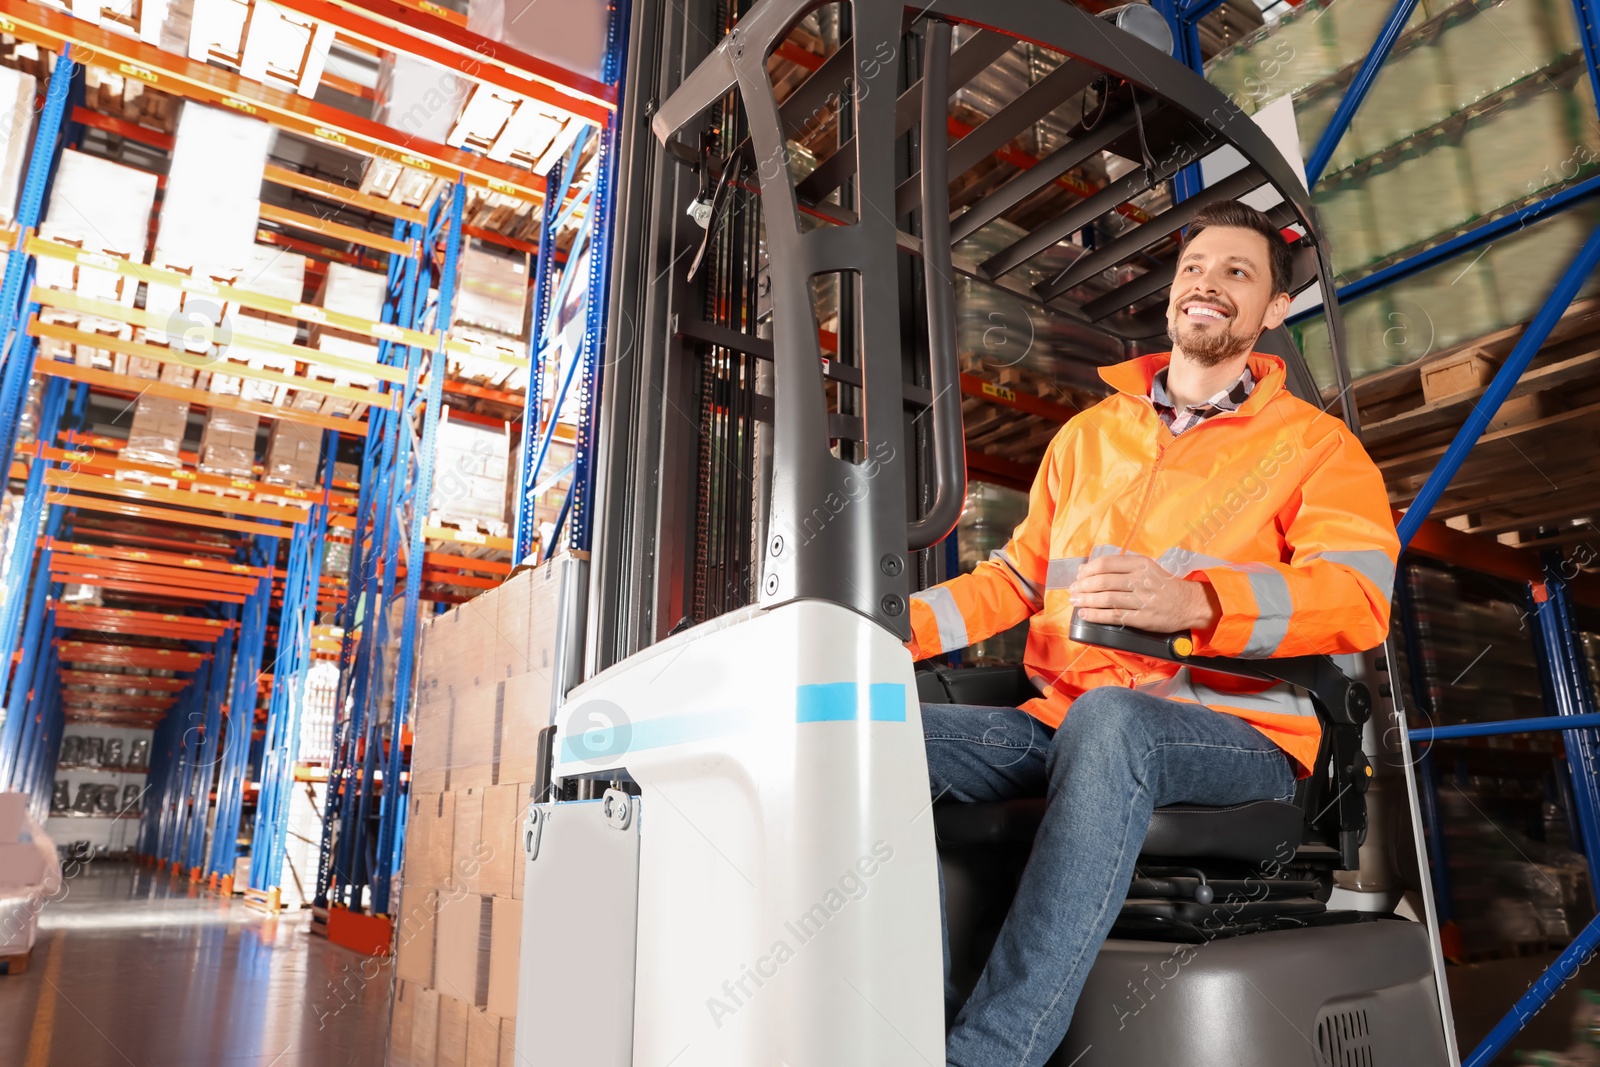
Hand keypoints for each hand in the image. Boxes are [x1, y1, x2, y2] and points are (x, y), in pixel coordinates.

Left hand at [1068, 553, 1219, 633]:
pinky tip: (1085, 615)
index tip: (1078, 575)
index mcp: (1140, 564)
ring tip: (1075, 602)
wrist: (1188, 603)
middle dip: (1082, 586)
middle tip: (1073, 591)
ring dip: (1086, 601)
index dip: (1087, 570)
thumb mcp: (1146, 567)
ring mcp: (1142, 600)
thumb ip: (1122, 567)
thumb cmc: (1162, 584)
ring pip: (1106, 599)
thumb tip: (1089, 570)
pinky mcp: (1143, 618)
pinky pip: (1114, 616)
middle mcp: (1140, 580)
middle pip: (1103, 581)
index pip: (1106, 564)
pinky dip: (1096, 615)